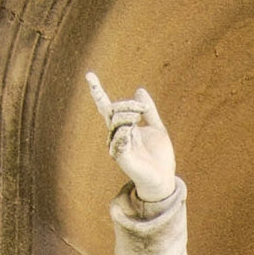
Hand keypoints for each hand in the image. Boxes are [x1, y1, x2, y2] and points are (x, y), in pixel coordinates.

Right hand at [86, 74, 176, 203]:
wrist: (164, 178)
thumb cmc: (160, 156)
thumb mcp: (156, 127)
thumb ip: (148, 110)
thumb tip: (139, 90)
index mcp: (124, 127)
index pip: (106, 107)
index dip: (98, 92)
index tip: (89, 75)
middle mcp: (117, 135)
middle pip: (113, 111)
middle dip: (127, 104)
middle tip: (142, 108)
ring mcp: (117, 145)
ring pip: (115, 121)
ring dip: (128, 114)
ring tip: (139, 117)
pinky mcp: (121, 156)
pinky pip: (119, 137)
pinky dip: (125, 129)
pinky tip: (132, 130)